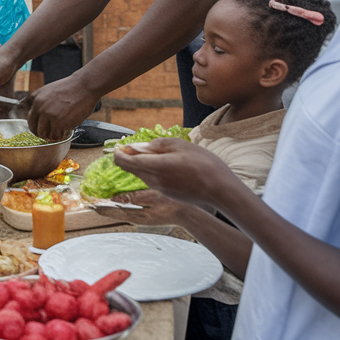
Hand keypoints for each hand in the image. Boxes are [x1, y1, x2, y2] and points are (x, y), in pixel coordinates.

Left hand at [27, 73, 98, 141]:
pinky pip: (59, 135)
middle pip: (37, 130)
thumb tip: (20, 106)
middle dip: (42, 133)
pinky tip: (66, 129)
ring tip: (59, 131)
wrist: (83, 87)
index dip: (34, 127)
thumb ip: (33, 99)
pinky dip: (62, 135)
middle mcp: (42, 110)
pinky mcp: (63, 124)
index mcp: (37, 102)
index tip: (38, 129)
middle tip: (48, 133)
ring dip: (52, 135)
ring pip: (47, 135)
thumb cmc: (66, 88)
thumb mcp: (45, 90)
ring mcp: (52, 118)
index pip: (30, 121)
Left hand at [89, 189, 190, 226]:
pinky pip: (127, 210)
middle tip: (88, 200)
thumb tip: (116, 198)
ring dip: (108, 205)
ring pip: (119, 212)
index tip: (87, 201)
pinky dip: (118, 205)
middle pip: (113, 212)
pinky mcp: (145, 216)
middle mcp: (136, 219)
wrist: (190, 214)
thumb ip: (134, 198)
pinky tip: (116, 200)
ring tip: (98, 200)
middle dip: (100, 206)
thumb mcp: (153, 198)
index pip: (111, 211)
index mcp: (137, 216)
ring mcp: (140, 218)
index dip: (98, 206)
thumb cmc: (173, 205)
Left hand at [112, 137, 243, 209]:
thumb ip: (158, 145)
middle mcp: (153, 181)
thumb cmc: (204, 164)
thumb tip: (142, 147)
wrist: (221, 190)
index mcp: (154, 167)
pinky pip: (153, 181)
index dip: (118, 153)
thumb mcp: (180, 145)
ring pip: (141, 175)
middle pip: (130, 169)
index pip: (124, 161)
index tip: (119, 146)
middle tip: (134, 147)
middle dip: (127, 157)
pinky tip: (165, 165)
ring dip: (141, 164)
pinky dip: (152, 171)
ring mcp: (160, 189)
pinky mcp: (168, 194)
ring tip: (155, 153)